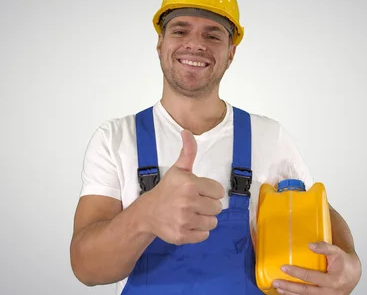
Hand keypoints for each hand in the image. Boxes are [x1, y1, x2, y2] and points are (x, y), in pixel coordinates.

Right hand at [142, 129, 224, 244]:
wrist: (147, 213)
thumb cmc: (167, 190)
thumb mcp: (178, 169)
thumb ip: (188, 151)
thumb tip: (187, 131)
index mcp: (190, 184)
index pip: (218, 191)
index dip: (210, 192)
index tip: (198, 192)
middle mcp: (187, 202)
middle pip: (217, 208)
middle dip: (208, 206)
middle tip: (194, 204)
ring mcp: (184, 220)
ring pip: (213, 222)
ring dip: (205, 219)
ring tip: (191, 214)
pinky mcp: (182, 235)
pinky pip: (204, 235)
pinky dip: (199, 231)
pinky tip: (188, 224)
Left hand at [273, 242, 361, 294]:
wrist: (354, 274)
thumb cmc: (344, 262)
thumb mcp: (337, 252)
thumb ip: (325, 247)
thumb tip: (309, 245)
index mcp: (334, 280)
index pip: (311, 277)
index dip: (296, 273)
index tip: (283, 267)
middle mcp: (330, 292)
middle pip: (306, 291)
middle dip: (290, 287)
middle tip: (276, 282)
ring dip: (291, 294)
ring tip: (279, 288)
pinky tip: (287, 293)